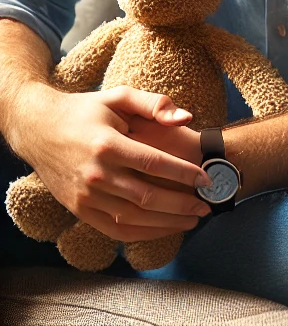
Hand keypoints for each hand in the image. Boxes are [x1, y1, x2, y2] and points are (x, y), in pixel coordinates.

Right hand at [12, 83, 212, 242]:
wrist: (38, 129)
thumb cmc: (85, 109)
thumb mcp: (119, 96)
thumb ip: (155, 104)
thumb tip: (186, 118)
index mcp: (107, 145)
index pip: (154, 163)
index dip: (183, 173)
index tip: (207, 179)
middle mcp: (94, 174)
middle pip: (146, 196)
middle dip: (181, 204)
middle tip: (207, 205)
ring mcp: (84, 196)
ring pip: (132, 218)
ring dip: (166, 223)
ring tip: (192, 220)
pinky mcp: (78, 210)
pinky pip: (113, 230)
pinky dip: (141, 233)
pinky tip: (163, 229)